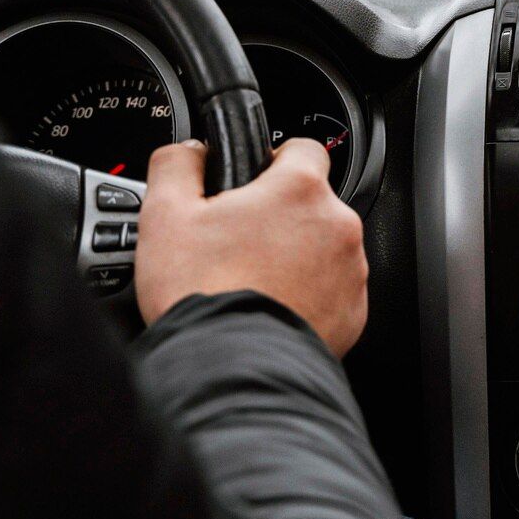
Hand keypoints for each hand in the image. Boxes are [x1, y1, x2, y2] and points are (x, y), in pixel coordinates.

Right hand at [136, 137, 368, 355]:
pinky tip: (271, 308)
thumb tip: (188, 152)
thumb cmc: (202, 293)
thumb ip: (177, 166)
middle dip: (279, 218)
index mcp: (299, 189)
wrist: (229, 370)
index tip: (255, 182)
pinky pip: (333, 292)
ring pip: (323, 249)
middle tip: (239, 244)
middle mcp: (337, 225)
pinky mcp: (353, 313)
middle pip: (311, 204)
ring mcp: (350, 272)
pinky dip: (308, 296)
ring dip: (296, 258)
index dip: (274, 161)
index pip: (302, 148)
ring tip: (252, 282)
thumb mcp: (165, 215)